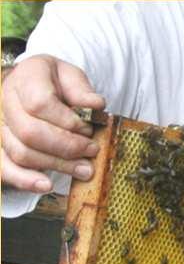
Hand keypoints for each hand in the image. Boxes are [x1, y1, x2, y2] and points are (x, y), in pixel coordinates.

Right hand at [1, 54, 105, 192]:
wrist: (32, 89)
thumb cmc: (54, 85)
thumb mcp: (70, 77)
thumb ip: (81, 90)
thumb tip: (95, 104)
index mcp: (25, 78)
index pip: (40, 103)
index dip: (68, 122)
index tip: (88, 130)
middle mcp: (5, 101)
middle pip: (30, 132)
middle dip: (67, 147)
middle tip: (92, 152)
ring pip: (22, 153)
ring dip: (58, 165)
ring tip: (84, 169)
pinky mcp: (0, 148)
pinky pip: (5, 169)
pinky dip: (25, 181)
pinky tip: (47, 186)